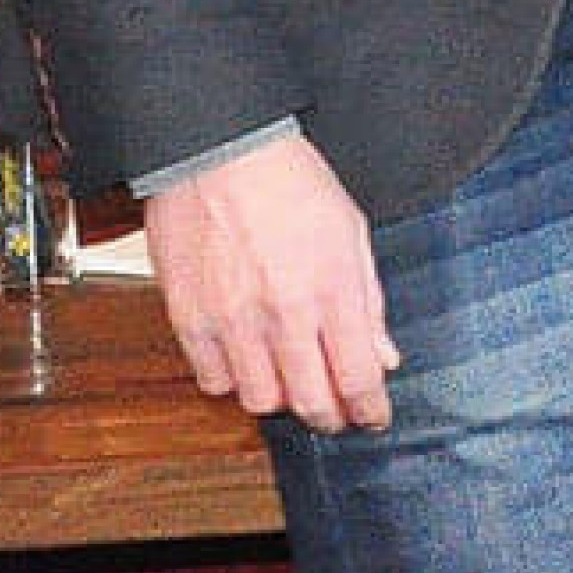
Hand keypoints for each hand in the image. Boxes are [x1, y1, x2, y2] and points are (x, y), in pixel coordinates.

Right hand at [142, 135, 397, 429]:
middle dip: (330, 416)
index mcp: (332, 290)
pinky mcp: (189, 320)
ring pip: (259, 400)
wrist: (220, 154)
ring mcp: (233, 322)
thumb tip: (383, 356)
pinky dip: (233, 381)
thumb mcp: (352, 234)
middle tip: (336, 415)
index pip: (358, 376)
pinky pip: (213, 380)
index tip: (374, 418)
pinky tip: (247, 361)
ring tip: (291, 382)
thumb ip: (368, 302)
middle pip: (309, 401)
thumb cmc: (292, 184)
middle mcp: (283, 314)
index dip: (369, 408)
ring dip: (281, 400)